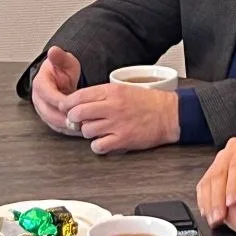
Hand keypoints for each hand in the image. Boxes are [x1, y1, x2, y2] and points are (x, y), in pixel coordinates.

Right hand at [31, 46, 83, 135]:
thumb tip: (53, 51)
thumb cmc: (62, 69)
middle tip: (80, 121)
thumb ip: (59, 57)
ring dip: (67, 126)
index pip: (49, 96)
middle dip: (65, 119)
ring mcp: (43, 109)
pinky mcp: (49, 117)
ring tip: (82, 127)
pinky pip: (57, 126)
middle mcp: (39, 99)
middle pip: (49, 113)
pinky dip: (68, 129)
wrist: (60, 75)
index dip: (62, 102)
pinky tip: (79, 129)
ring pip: (53, 122)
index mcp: (40, 84)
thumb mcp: (64, 60)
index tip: (74, 105)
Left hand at [61, 83, 179, 154]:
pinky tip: (105, 141)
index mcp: (111, 91)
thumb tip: (79, 103)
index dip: (68, 104)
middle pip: (78, 113)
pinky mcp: (123, 139)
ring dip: (89, 132)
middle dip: (74, 119)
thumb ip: (101, 95)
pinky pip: (98, 146)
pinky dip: (98, 145)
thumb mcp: (123, 89)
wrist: (169, 114)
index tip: (66, 108)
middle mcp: (112, 106)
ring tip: (99, 130)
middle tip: (79, 121)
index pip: (79, 96)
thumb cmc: (147, 102)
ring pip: (86, 131)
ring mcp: (117, 123)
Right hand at [196, 131, 235, 225]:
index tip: (232, 203)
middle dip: (218, 197)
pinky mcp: (216, 166)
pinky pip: (205, 182)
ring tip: (214, 219)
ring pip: (209, 177)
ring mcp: (223, 156)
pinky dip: (205, 199)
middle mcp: (234, 147)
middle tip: (219, 217)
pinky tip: (208, 213)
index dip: (233, 184)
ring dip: (209, 201)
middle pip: (220, 171)